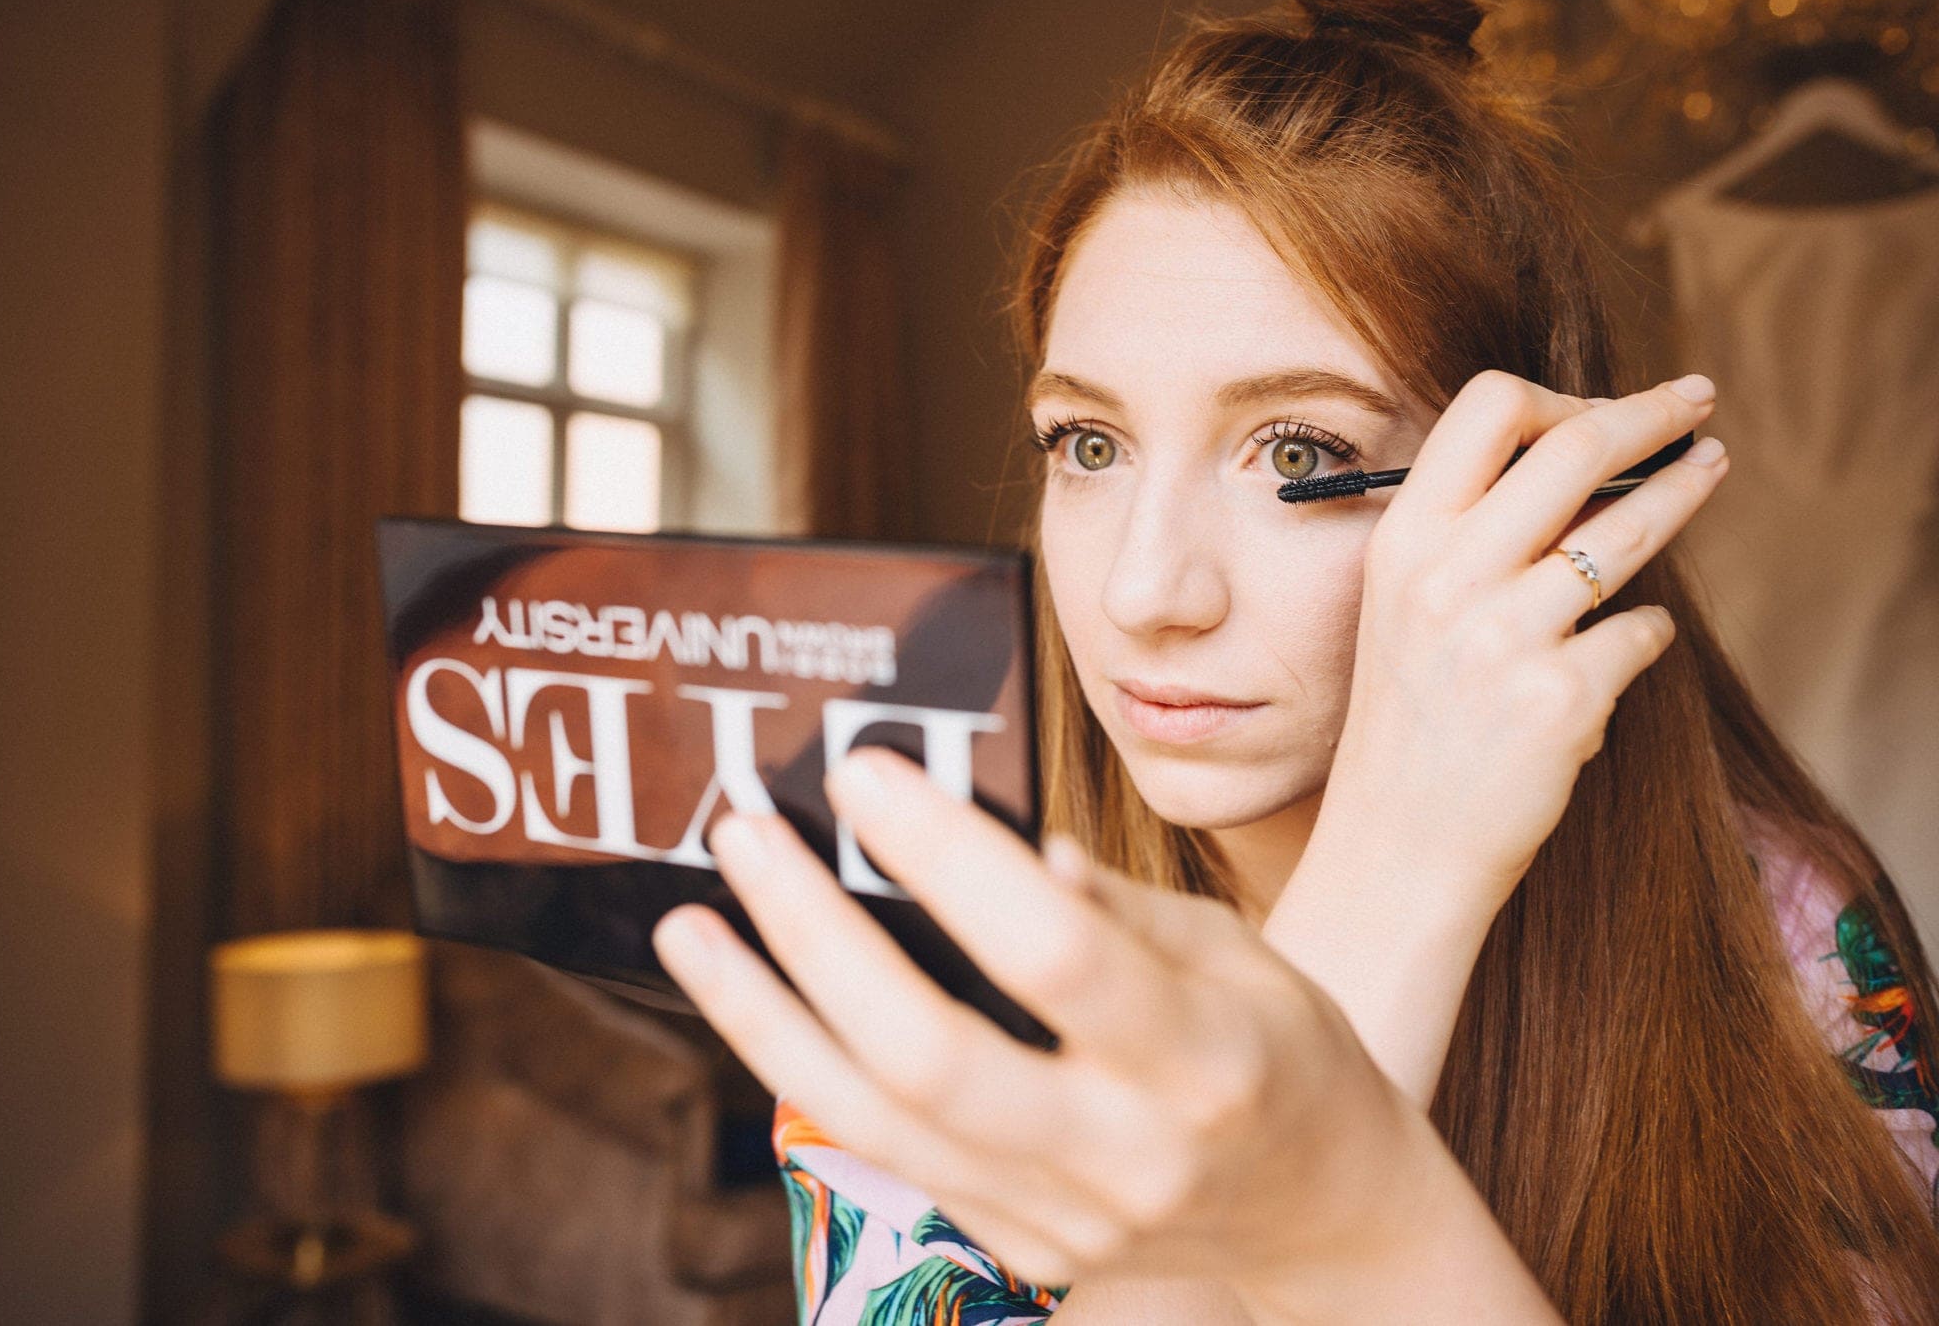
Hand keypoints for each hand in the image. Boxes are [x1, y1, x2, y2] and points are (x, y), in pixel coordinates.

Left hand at [650, 745, 1428, 1292]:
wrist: (1326, 1229)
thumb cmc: (1287, 1056)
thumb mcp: (1241, 955)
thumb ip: (1121, 911)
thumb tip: (1012, 850)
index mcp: (1204, 1057)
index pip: (1052, 953)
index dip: (947, 858)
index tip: (866, 774)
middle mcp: (1125, 1153)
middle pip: (930, 1053)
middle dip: (817, 937)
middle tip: (746, 834)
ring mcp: (1062, 1217)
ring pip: (875, 1121)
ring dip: (765, 1014)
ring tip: (693, 923)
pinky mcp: (1016, 1246)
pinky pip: (886, 1154)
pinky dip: (805, 1068)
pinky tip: (756, 994)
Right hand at [1313, 369, 1727, 914]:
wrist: (1399, 845)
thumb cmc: (1411, 720)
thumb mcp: (1408, 609)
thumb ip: (1472, 534)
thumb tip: (1582, 454)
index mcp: (1403, 543)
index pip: (1488, 408)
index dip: (1558, 395)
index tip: (1600, 409)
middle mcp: (1447, 579)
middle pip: (1576, 444)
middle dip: (1653, 411)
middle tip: (1695, 401)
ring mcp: (1504, 639)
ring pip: (1628, 527)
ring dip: (1684, 489)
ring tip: (1711, 470)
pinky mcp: (1561, 700)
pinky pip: (1641, 631)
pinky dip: (1646, 632)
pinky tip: (1631, 642)